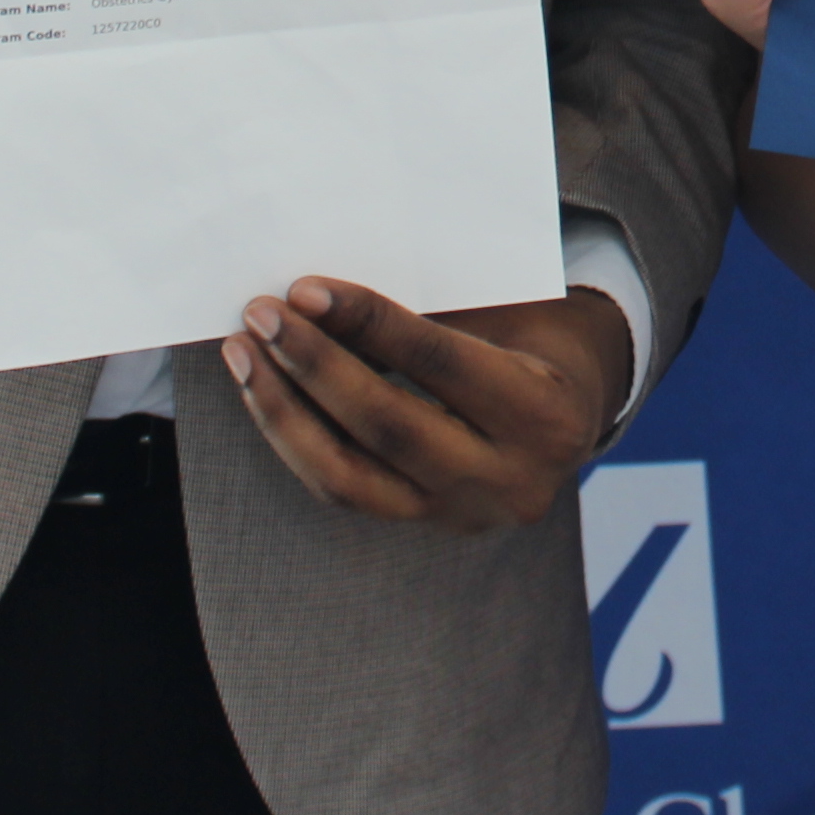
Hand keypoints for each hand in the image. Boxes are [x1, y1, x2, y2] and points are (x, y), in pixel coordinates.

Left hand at [220, 278, 627, 530]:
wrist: (571, 412)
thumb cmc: (532, 336)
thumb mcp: (505, 311)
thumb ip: (427, 313)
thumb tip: (315, 300)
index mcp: (545, 415)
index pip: (440, 364)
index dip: (369, 324)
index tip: (305, 289)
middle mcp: (508, 479)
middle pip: (388, 425)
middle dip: (313, 367)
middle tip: (260, 315)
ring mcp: (462, 514)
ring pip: (349, 476)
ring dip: (283, 411)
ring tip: (243, 354)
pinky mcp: (423, 524)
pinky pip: (343, 488)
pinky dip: (296, 438)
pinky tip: (266, 392)